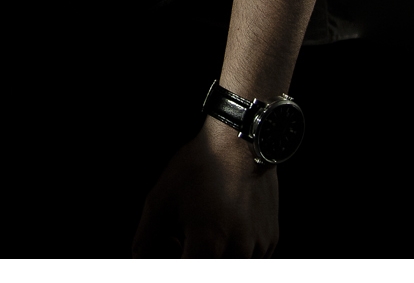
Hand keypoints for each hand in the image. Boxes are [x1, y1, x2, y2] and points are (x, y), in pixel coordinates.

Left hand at [132, 121, 278, 256]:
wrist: (239, 144)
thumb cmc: (198, 169)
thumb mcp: (159, 201)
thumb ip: (146, 239)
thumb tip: (143, 258)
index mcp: (208, 245)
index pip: (185, 273)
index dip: (171, 261)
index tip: (170, 244)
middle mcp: (237, 252)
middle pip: (206, 268)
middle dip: (189, 256)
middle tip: (178, 236)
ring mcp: (257, 248)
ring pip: (228, 265)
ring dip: (211, 254)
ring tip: (201, 226)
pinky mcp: (270, 241)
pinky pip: (246, 257)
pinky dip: (231, 248)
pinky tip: (221, 222)